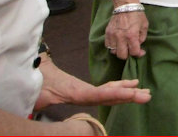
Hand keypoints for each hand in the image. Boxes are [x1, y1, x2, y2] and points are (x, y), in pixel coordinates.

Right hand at [35, 53, 150, 109]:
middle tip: (148, 96)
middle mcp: (83, 95)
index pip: (99, 96)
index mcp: (75, 94)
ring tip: (145, 92)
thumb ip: (42, 99)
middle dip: (129, 97)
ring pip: (109, 94)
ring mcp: (84, 93)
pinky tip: (132, 84)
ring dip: (128, 93)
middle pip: (109, 98)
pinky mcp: (84, 90)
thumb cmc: (35, 81)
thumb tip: (41, 102)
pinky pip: (103, 89)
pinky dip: (118, 86)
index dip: (116, 93)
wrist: (29, 76)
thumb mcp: (38, 94)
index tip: (132, 92)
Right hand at [105, 11, 147, 59]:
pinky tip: (118, 42)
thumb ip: (142, 38)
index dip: (138, 53)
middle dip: (128, 54)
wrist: (125, 5)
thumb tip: (139, 46)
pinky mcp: (107, 33)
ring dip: (120, 50)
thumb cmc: (137, 14)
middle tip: (131, 50)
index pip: (133, 52)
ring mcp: (112, 35)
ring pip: (114, 51)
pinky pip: (108, 45)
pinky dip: (113, 46)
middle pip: (122, 55)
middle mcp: (121, 37)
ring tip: (124, 45)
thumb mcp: (144, 25)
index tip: (141, 51)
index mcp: (131, 35)